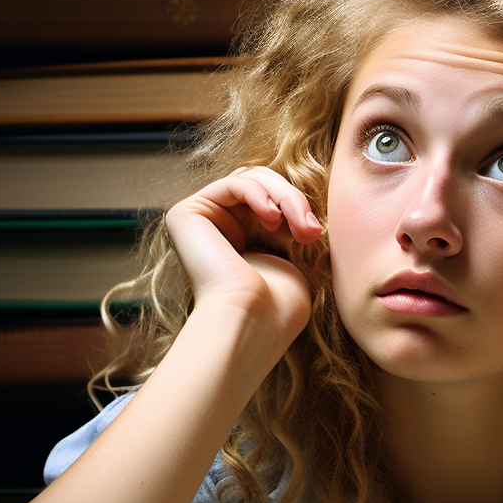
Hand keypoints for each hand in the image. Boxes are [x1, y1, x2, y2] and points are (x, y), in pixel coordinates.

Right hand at [164, 167, 322, 337]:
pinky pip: (233, 183)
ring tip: (299, 229)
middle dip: (293, 200)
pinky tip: (273, 218)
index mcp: (241, 239)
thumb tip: (301, 205)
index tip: (315, 233)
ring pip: (251, 179)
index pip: (271, 198)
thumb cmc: (276, 306)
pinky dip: (260, 194)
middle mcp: (218, 228)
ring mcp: (201, 220)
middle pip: (262, 184)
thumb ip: (292, 225)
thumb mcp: (293, 256)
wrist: (251, 322)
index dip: (297, 206)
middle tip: (310, 231)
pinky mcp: (187, 213)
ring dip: (284, 197)